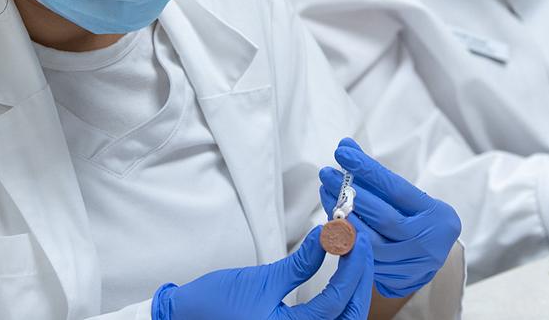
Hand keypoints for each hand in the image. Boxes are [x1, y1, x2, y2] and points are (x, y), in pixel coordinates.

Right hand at [152, 225, 373, 319]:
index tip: (354, 238)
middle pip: (350, 318)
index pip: (336, 304)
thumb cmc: (217, 304)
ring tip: (355, 258)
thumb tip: (328, 236)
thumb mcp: (262, 280)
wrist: (187, 319)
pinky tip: (342, 278)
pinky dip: (339, 301)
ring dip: (353, 290)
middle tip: (361, 246)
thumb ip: (300, 262)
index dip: (351, 268)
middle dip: (360, 281)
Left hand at [318, 138, 460, 297]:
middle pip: (381, 216)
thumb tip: (346, 145)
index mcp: (436, 215)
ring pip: (369, 241)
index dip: (368, 170)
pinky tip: (331, 219)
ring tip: (325, 193)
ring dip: (341, 216)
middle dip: (349, 193)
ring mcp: (410, 265)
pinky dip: (344, 237)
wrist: (430, 257)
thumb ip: (376, 175)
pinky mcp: (394, 281)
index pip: (396, 189)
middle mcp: (427, 241)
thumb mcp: (407, 196)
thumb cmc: (415, 218)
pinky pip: (363, 257)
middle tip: (326, 174)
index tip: (343, 153)